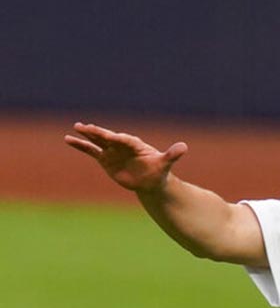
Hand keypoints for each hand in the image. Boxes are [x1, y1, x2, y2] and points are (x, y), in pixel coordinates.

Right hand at [64, 123, 187, 192]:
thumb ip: (172, 155)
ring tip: (76, 127)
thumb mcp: (165, 164)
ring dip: (87, 135)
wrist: (150, 181)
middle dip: (98, 132)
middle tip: (85, 126)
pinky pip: (90, 150)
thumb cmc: (158, 171)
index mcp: (135, 144)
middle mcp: (121, 145)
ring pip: (97, 141)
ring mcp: (112, 151)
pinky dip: (80, 145)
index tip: (109, 137)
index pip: (124, 140)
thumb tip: (184, 147)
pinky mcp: (105, 159)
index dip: (117, 138)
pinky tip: (68, 139)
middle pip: (108, 137)